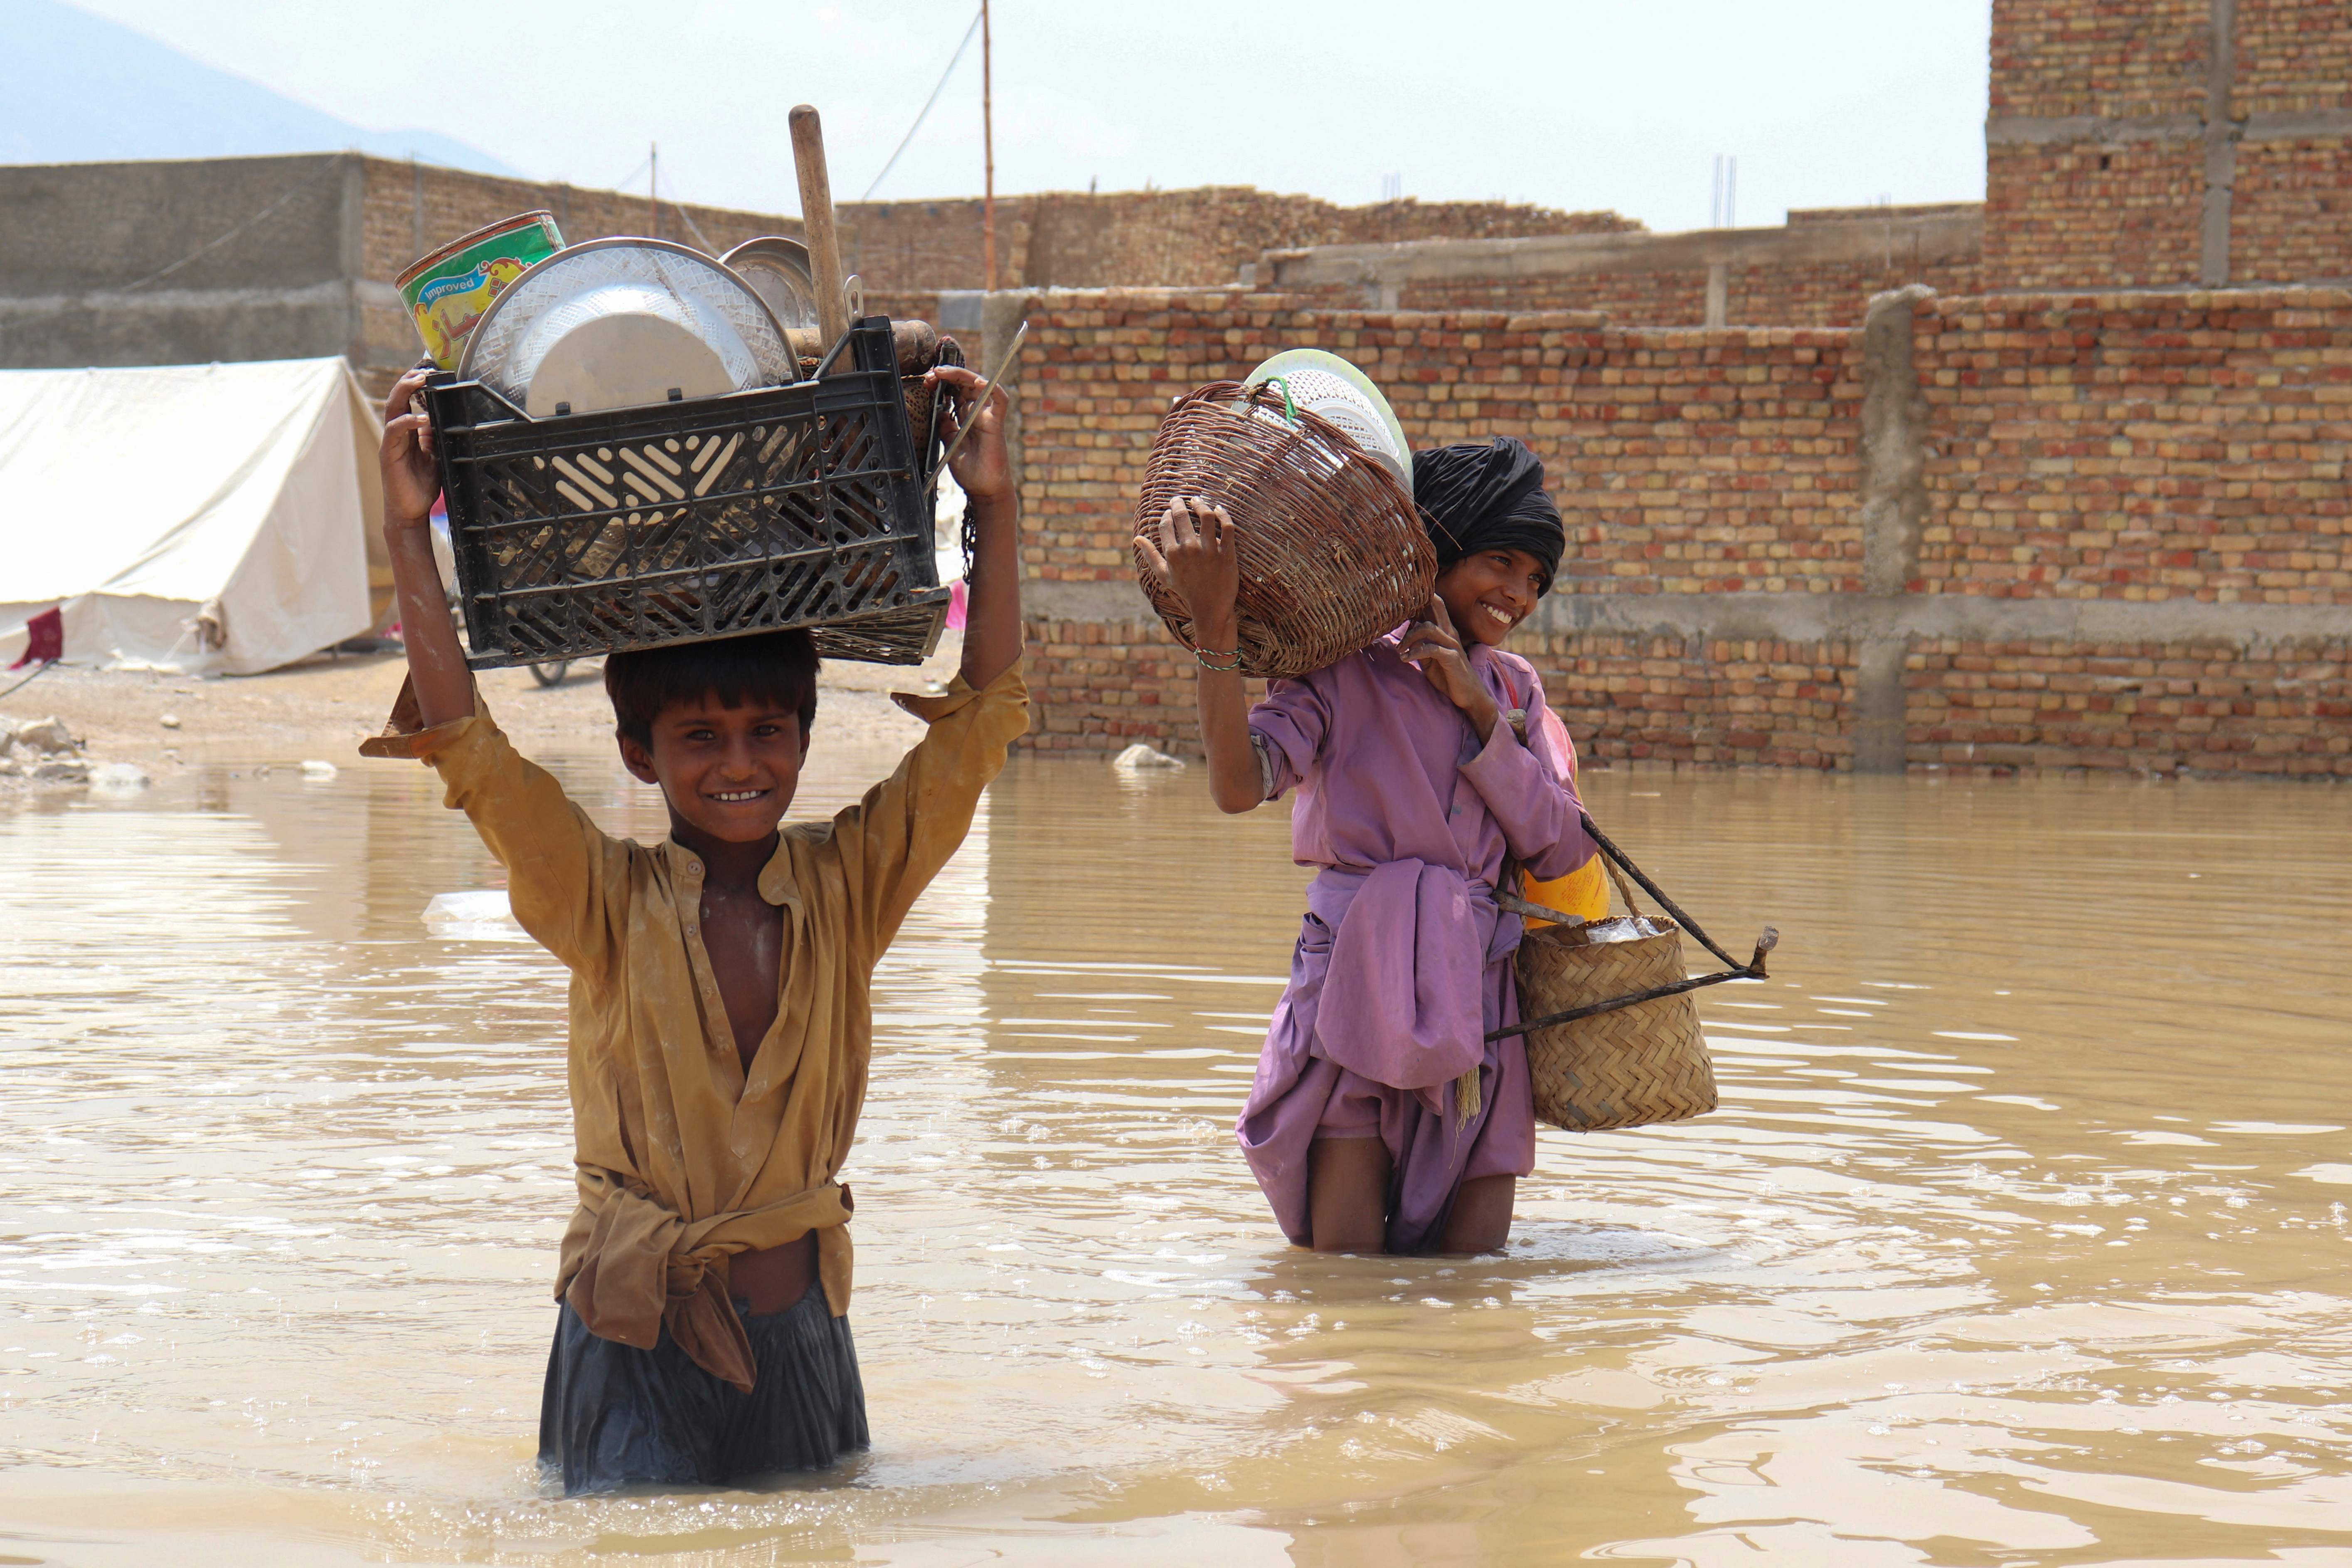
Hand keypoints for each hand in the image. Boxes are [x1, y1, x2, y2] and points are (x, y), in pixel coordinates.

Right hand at [380, 365, 439, 529]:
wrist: (410, 512)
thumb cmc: (421, 486)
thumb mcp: (435, 457)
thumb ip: (435, 438)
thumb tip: (442, 419)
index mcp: (408, 432)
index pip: (408, 401)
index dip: (415, 386)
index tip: (430, 372)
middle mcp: (397, 434)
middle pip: (398, 399)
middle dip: (408, 381)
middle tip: (423, 370)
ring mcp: (391, 443)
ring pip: (393, 409)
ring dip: (404, 392)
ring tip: (419, 381)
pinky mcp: (389, 454)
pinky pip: (394, 431)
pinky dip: (407, 422)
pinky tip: (420, 418)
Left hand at [929, 364, 1012, 501]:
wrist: (982, 489)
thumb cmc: (969, 469)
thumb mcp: (949, 443)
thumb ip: (945, 427)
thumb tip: (938, 412)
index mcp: (965, 416)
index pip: (954, 389)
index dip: (941, 381)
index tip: (926, 381)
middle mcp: (977, 412)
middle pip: (964, 383)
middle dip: (947, 375)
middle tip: (931, 375)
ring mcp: (987, 416)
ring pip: (979, 385)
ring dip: (961, 375)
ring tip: (944, 373)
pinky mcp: (996, 424)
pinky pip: (1000, 401)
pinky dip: (991, 388)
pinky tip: (978, 382)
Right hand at [1135, 496, 1240, 648]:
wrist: (1211, 607)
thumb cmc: (1186, 590)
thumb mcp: (1164, 575)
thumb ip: (1150, 555)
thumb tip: (1137, 538)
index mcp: (1173, 554)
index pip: (1166, 525)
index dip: (1167, 515)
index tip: (1169, 512)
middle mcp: (1190, 550)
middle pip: (1182, 517)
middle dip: (1179, 504)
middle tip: (1180, 499)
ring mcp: (1209, 551)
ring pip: (1206, 517)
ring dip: (1200, 504)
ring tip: (1197, 500)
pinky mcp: (1227, 553)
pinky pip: (1227, 527)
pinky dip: (1223, 514)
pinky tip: (1218, 509)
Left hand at [1400, 597, 1501, 740]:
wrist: (1469, 695)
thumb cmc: (1449, 676)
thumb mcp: (1429, 660)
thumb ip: (1419, 646)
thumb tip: (1404, 638)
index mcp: (1446, 630)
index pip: (1435, 606)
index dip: (1419, 600)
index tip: (1400, 606)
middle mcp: (1450, 633)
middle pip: (1436, 605)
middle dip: (1417, 603)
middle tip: (1397, 613)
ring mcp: (1452, 644)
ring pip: (1428, 628)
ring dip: (1409, 637)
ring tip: (1399, 650)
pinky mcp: (1452, 658)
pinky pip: (1431, 649)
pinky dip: (1415, 652)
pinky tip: (1405, 659)